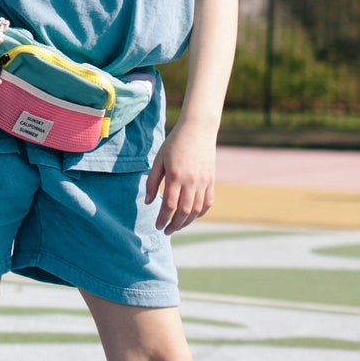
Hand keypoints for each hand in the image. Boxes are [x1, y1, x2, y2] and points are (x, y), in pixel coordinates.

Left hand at [145, 116, 216, 233]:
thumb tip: (148, 202)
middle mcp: (191, 181)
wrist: (198, 129)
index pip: (169, 205)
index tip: (157, 226)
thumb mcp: (159, 160)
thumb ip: (152, 182)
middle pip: (184, 212)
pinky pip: (208, 202)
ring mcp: (203, 181)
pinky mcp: (211, 180)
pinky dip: (201, 212)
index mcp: (175, 176)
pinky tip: (192, 216)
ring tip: (177, 226)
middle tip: (166, 231)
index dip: (163, 219)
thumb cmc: (174, 143)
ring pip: (196, 210)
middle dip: (174, 225)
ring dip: (187, 222)